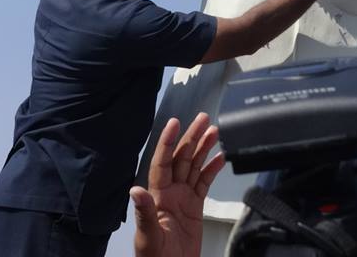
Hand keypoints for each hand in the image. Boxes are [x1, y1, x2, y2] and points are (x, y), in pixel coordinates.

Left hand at [130, 113, 224, 256]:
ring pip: (195, 167)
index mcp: (157, 196)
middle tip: (203, 118)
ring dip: (204, 149)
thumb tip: (136, 190)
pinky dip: (212, 169)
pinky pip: (204, 183)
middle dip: (192, 138)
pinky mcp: (195, 207)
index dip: (168, 142)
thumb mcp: (148, 238)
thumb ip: (144, 213)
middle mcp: (169, 192)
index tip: (175, 123)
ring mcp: (183, 198)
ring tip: (214, 131)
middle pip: (182, 159)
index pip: (162, 162)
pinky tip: (220, 157)